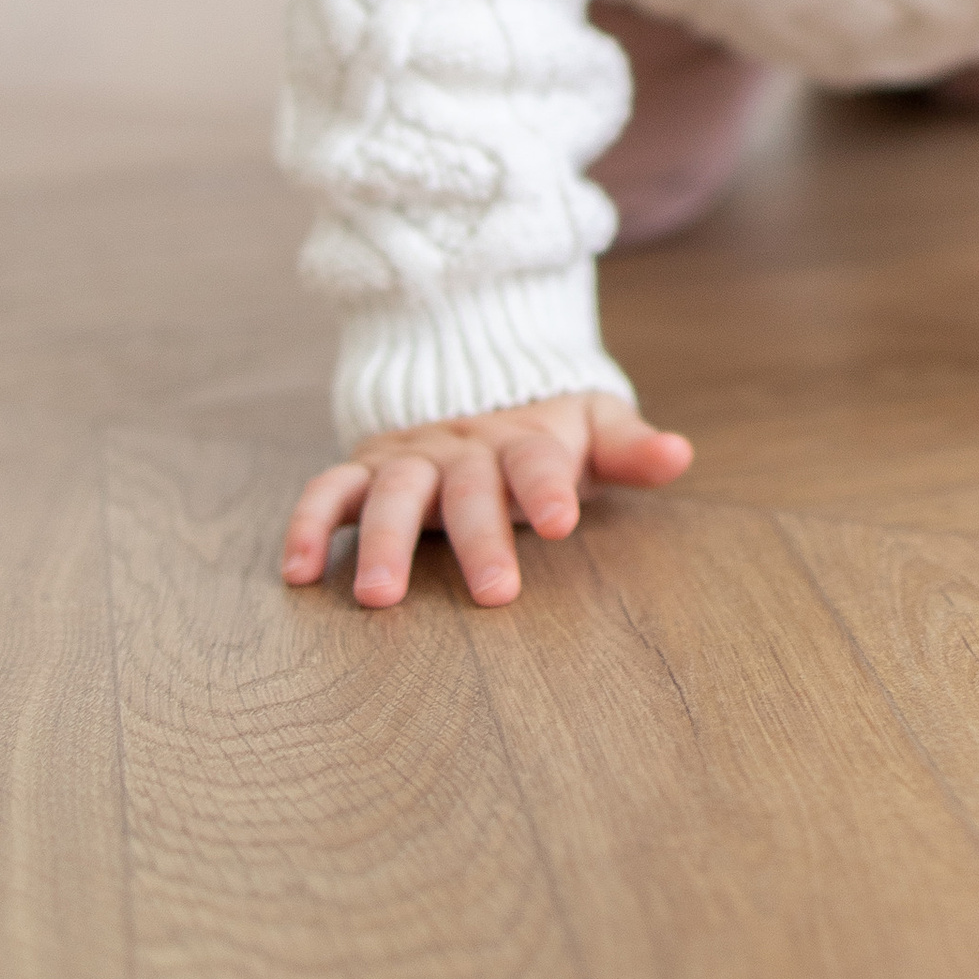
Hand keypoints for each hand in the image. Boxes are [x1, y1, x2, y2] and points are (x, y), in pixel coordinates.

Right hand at [280, 391, 693, 608]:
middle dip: (478, 538)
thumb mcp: (592, 426)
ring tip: (380, 597)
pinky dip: (308, 524)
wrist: (474, 380)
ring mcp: (409, 458)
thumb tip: (680, 455)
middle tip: (493, 594)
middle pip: (468, 489)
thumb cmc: (543, 429)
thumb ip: (630, 448)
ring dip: (386, 542)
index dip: (548, 488)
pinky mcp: (365, 470)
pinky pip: (328, 491)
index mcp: (522, 440)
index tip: (562, 523)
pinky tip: (298, 573)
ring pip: (393, 494)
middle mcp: (462, 448)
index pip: (537, 461)